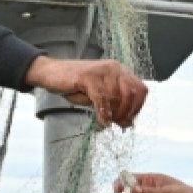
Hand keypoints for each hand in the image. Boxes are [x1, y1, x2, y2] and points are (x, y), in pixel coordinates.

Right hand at [23, 56, 147, 127]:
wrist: (51, 73)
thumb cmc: (76, 86)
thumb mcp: (99, 98)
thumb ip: (115, 108)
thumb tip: (129, 123)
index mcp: (120, 71)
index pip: (141, 90)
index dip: (137, 108)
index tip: (127, 120)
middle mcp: (114, 68)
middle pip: (132, 94)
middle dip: (125, 112)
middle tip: (115, 122)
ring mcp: (101, 71)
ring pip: (117, 97)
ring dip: (113, 113)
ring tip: (105, 120)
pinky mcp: (88, 76)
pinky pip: (102, 97)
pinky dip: (104, 112)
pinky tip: (102, 121)